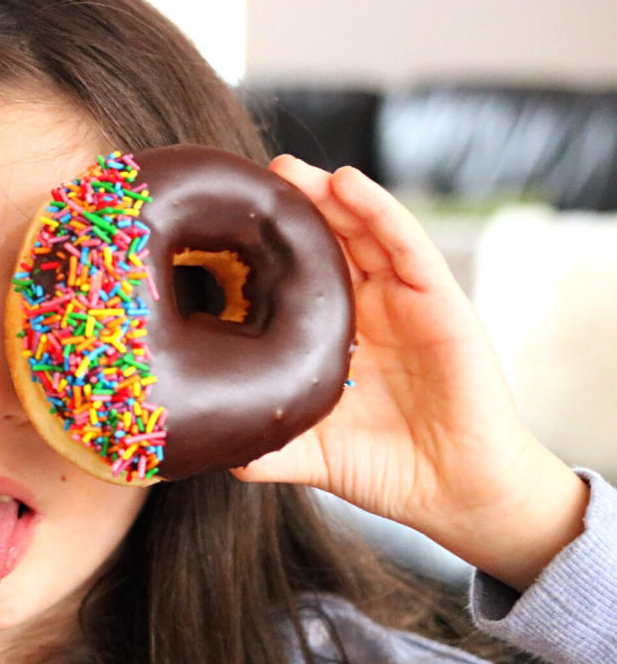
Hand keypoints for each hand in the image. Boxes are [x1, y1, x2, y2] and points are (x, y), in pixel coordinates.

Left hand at [233, 156, 587, 589]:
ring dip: (329, 195)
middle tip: (251, 180)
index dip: (266, 253)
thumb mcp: (310, 454)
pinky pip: (408, 246)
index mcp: (336, 338)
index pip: (298, 281)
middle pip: (329, 245)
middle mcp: (369, 311)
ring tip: (290, 169)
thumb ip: (264, 448)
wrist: (454, 494)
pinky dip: (378, 210)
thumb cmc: (386, 471)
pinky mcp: (440, 302)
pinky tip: (347, 183)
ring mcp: (405, 302)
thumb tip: (210, 449)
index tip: (220, 229)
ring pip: (363, 232)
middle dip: (294, 209)